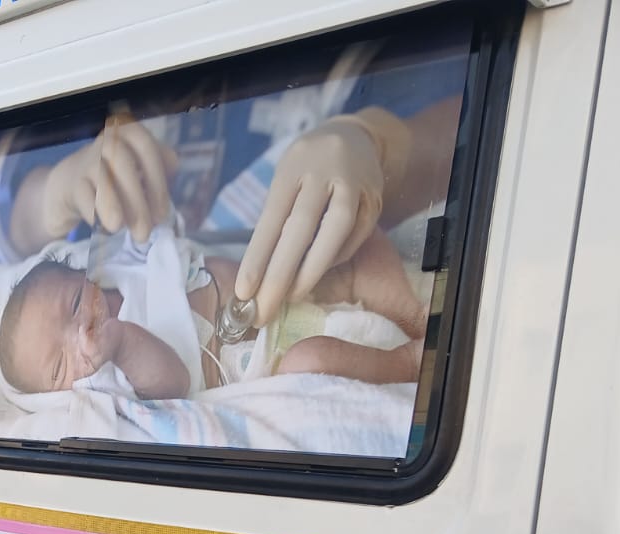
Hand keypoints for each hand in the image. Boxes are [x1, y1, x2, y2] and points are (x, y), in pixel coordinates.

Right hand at [38, 113, 177, 244]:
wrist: (72, 183)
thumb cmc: (117, 176)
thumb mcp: (141, 170)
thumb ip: (159, 177)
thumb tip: (163, 203)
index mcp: (131, 134)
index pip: (148, 150)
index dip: (157, 183)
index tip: (162, 215)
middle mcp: (109, 141)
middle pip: (124, 164)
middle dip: (137, 201)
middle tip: (144, 234)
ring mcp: (87, 160)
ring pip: (102, 178)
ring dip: (112, 205)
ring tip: (119, 228)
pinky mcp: (72, 182)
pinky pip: (83, 196)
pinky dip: (94, 212)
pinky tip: (103, 227)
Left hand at [234, 109, 408, 322]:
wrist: (353, 137)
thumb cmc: (306, 169)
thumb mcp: (285, 181)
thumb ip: (276, 220)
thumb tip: (261, 275)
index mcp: (291, 169)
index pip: (271, 219)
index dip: (257, 259)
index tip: (244, 292)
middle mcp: (323, 173)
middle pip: (301, 228)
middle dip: (280, 275)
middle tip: (265, 310)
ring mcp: (353, 183)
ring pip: (336, 230)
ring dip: (313, 270)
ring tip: (292, 297)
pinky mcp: (375, 197)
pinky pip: (357, 234)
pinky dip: (336, 257)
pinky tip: (319, 272)